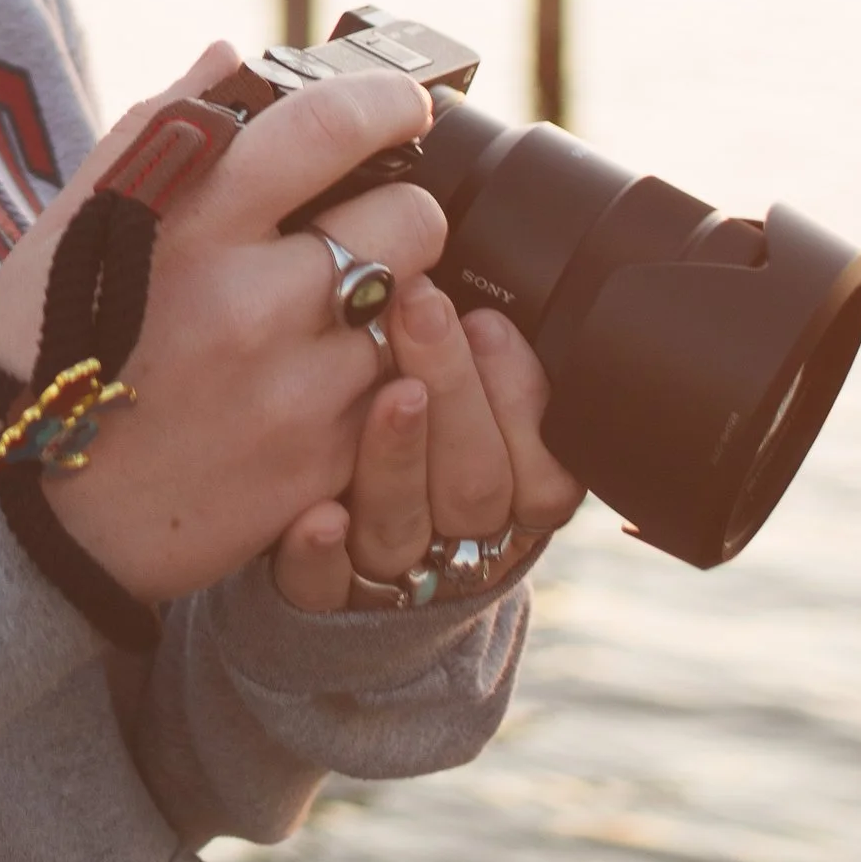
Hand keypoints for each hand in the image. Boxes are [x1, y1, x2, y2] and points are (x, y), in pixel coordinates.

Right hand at [0, 41, 447, 606]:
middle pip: (411, 221)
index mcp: (188, 221)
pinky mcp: (316, 468)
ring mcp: (293, 391)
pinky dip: (371, 390)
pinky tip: (309, 391)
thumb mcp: (74, 221)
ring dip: (381, 311)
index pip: (331, 125)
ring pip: (413, 317)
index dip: (389, 103)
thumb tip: (233, 58)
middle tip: (358, 233)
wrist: (13, 516)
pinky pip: (395, 402)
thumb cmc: (39, 349)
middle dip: (396, 216)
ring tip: (319, 325)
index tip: (406, 107)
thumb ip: (160, 128)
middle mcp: (251, 300)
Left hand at [268, 285, 585, 608]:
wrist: (336, 556)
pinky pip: (323, 589)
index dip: (521, 398)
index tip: (487, 321)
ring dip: (397, 456)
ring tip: (386, 390)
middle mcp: (458, 538)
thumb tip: (447, 264)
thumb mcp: (465, 401)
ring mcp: (389, 571)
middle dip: (455, 390)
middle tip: (422, 305)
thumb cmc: (410, 442)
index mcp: (509, 493)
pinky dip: (321, 554)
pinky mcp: (320, 597)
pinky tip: (316, 513)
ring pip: (407, 529)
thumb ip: (476, 351)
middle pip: (477, 485)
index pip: (544, 467)